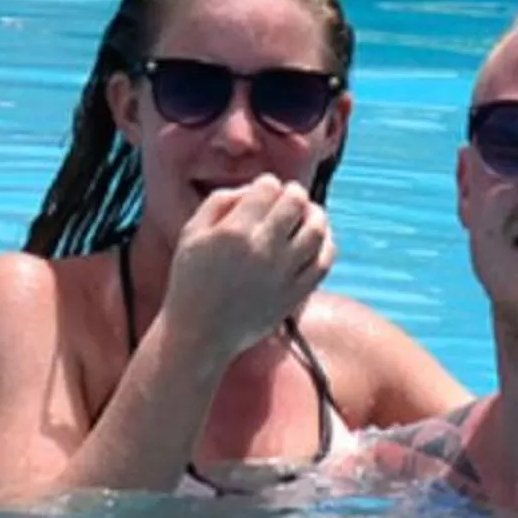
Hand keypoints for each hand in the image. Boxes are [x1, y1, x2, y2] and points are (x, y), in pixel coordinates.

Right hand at [163, 178, 333, 363]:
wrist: (200, 334)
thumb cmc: (191, 281)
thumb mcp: (191, 233)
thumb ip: (219, 201)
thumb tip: (252, 189)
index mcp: (235, 231)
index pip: (269, 187)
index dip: (268, 183)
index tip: (264, 190)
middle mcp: (263, 249)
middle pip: (296, 203)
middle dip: (293, 193)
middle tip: (289, 196)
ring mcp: (283, 274)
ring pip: (316, 230)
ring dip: (315, 214)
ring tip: (307, 213)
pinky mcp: (295, 295)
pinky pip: (323, 263)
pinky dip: (326, 245)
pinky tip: (317, 241)